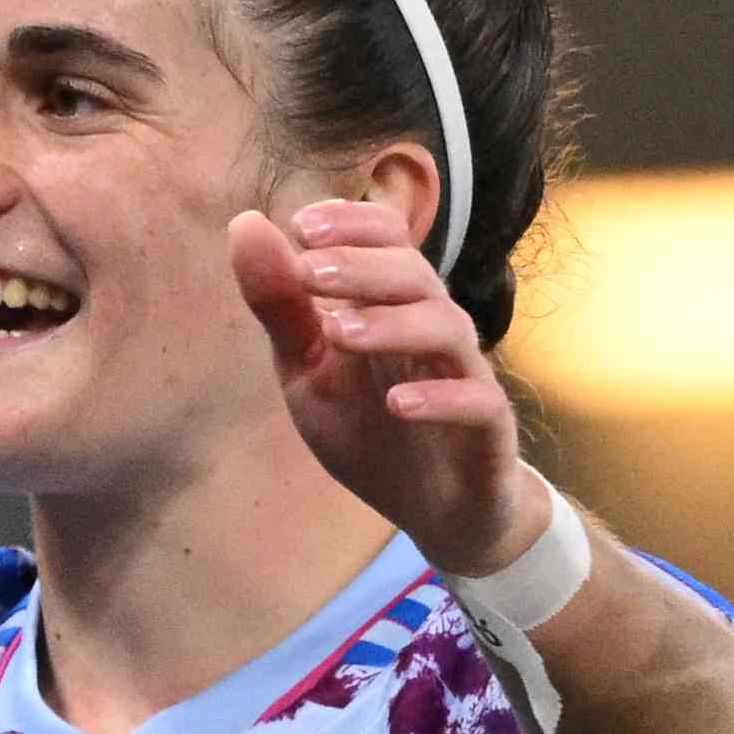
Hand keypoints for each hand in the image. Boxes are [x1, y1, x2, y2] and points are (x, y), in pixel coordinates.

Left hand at [234, 200, 529, 566]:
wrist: (435, 511)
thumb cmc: (369, 428)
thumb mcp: (307, 370)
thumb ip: (281, 306)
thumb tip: (245, 223)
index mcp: (392, 303)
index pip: (388, 238)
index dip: (352, 223)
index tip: (301, 226)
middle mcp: (434, 327)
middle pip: (414, 275)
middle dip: (361, 266)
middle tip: (308, 271)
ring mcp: (465, 375)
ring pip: (446, 328)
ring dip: (392, 325)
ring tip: (338, 332)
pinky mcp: (488, 428)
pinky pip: (476, 402)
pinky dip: (439, 399)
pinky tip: (396, 404)